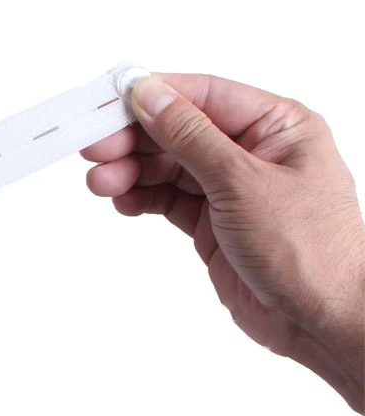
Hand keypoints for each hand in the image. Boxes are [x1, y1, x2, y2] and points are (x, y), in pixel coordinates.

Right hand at [82, 72, 364, 412]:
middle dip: (134, 140)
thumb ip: (190, 137)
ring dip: (131, 172)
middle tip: (95, 150)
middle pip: (178, 131)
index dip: (154, 97)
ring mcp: (231, 189)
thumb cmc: (311, 251)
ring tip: (101, 183)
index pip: (203, 96)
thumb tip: (150, 96)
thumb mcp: (243, 182)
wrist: (321, 320)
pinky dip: (141, 198)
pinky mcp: (212, 223)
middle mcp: (253, 152)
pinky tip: (122, 201)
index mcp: (277, 125)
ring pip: (167, 167)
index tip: (110, 102)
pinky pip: (167, 199)